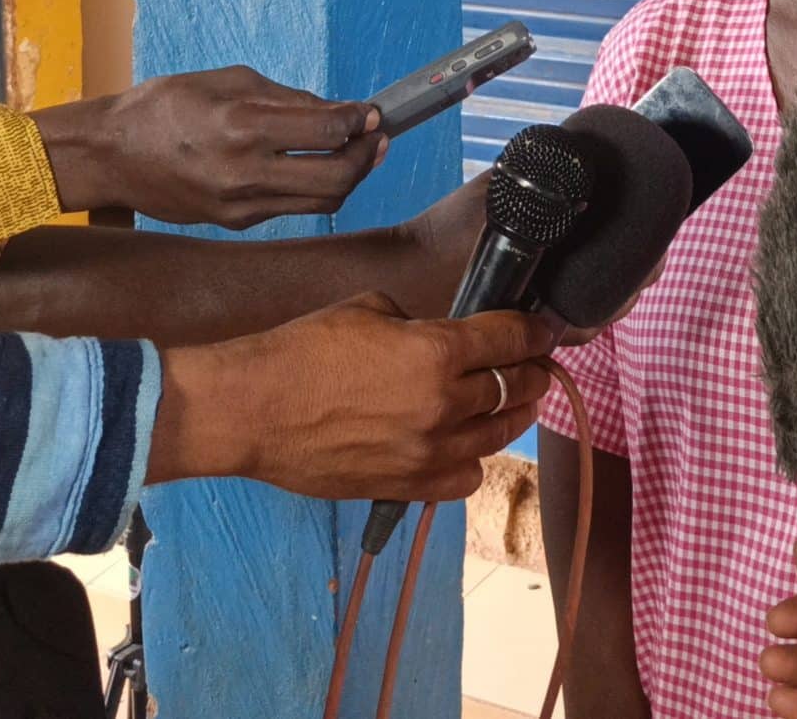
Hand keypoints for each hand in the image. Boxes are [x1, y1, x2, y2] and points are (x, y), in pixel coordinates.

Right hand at [33, 65, 385, 227]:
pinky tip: (317, 166)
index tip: (372, 112)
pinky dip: (314, 187)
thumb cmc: (163, 107)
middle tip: (377, 137)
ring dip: (351, 176)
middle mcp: (244, 171)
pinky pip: (293, 208)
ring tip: (358, 153)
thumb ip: (287, 97)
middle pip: (337, 176)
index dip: (361, 120)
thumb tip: (338, 111)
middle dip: (368, 155)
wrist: (107, 156)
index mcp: (241, 126)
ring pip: (323, 201)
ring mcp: (240, 204)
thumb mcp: (226, 81)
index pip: (327, 129)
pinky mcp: (236, 222)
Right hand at [150, 292, 555, 500]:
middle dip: (532, 372)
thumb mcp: (370, 311)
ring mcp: (429, 450)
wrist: (250, 409)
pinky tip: (466, 447)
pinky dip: (472, 460)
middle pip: (516, 388)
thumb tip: (444, 333)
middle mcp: (444, 403)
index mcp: (439, 351)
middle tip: (535, 366)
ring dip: (512, 416)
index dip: (536, 332)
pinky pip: (465, 477)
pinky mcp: (406, 485)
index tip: (545, 331)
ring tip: (513, 404)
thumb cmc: (302, 351)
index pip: (512, 338)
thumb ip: (420, 323)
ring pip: (498, 435)